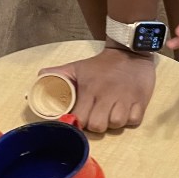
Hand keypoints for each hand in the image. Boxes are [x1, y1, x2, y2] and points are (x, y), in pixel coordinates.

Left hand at [41, 48, 155, 132]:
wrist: (129, 51)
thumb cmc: (100, 65)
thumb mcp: (77, 67)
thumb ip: (56, 75)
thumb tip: (36, 83)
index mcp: (89, 89)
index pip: (80, 118)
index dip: (78, 122)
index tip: (80, 119)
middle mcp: (107, 95)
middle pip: (98, 126)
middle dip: (96, 125)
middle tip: (97, 117)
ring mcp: (125, 98)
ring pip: (117, 124)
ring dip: (114, 123)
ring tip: (112, 114)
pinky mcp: (141, 100)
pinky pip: (134, 120)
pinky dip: (130, 119)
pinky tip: (126, 111)